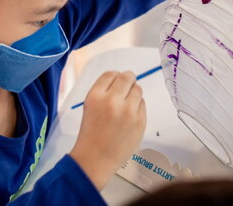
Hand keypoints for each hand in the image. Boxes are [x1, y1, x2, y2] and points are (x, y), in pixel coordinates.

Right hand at [70, 71, 145, 190]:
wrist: (96, 158)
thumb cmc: (92, 133)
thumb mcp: (90, 106)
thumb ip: (103, 91)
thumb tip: (122, 79)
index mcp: (95, 96)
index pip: (111, 74)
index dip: (115, 76)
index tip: (116, 80)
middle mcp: (112, 101)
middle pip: (127, 77)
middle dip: (128, 79)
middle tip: (127, 85)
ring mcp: (128, 111)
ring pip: (138, 89)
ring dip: (133, 92)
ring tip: (126, 104)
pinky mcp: (140, 121)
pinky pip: (143, 104)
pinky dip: (137, 106)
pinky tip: (129, 116)